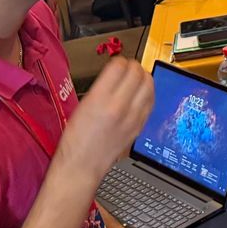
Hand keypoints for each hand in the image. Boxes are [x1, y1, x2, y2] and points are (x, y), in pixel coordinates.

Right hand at [53, 57, 152, 178]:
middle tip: (128, 68)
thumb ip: (100, 88)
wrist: (82, 166)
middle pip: (138, 73)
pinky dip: (149, 92)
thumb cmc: (75, 140)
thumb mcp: (81, 106)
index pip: (119, 66)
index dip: (119, 61)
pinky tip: (143, 92)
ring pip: (149, 85)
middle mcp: (119, 106)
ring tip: (137, 77)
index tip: (117, 63)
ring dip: (144, 76)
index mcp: (99, 100)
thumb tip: (115, 72)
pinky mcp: (140, 126)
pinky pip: (152, 101)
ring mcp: (132, 117)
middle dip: (133, 66)